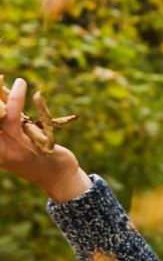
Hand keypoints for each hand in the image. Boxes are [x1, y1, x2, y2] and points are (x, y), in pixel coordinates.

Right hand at [1, 77, 89, 200]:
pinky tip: (37, 96)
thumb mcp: (16, 142)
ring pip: (10, 118)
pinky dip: (36, 107)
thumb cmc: (35, 157)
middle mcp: (2, 150)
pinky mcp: (39, 146)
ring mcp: (20, 149)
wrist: (59, 178)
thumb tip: (3, 99)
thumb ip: (7, 125)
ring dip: (15, 97)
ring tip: (20, 82)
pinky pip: (35, 122)